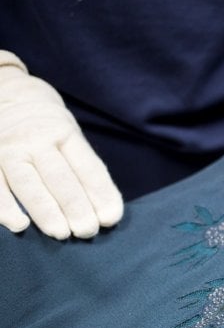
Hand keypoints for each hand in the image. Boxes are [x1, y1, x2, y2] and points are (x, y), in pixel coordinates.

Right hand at [0, 51, 122, 238]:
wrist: (8, 93)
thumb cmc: (48, 128)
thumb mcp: (71, 137)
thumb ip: (86, 170)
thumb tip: (108, 213)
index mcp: (65, 133)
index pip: (87, 167)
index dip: (100, 194)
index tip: (110, 219)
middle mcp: (36, 138)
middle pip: (60, 178)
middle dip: (76, 207)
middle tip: (87, 232)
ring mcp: (9, 148)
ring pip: (28, 184)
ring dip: (46, 211)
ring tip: (62, 233)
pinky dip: (5, 207)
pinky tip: (19, 225)